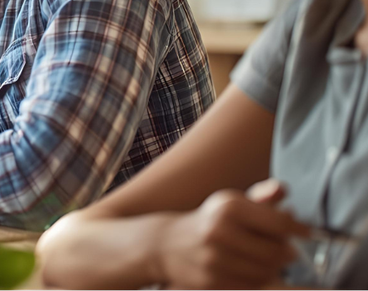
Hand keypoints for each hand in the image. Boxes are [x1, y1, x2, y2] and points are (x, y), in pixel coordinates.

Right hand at [154, 179, 309, 288]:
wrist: (166, 244)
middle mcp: (219, 231)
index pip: (279, 222)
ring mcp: (214, 258)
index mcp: (227, 207)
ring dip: (274, 267)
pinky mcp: (211, 280)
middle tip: (285, 249)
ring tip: (266, 259)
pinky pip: (251, 284)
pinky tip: (251, 269)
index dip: (299, 229)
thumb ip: (261, 196)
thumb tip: (282, 190)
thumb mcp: (231, 203)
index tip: (306, 232)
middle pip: (277, 251)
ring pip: (267, 271)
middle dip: (287, 251)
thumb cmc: (208, 221)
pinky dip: (257, 278)